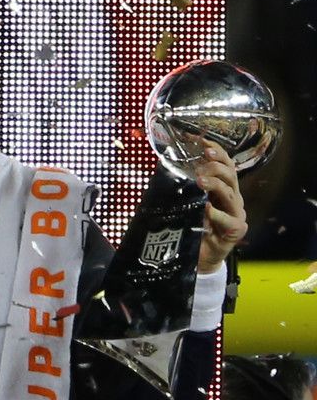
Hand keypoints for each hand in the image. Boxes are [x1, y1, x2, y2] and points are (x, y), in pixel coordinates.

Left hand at [194, 140, 246, 272]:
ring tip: (200, 180)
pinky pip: (228, 219)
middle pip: (230, 175)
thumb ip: (181, 188)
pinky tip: (206, 209)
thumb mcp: (185, 204)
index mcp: (221, 189)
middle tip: (203, 158)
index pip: (224, 165)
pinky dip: (216, 214)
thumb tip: (163, 166)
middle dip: (217, 164)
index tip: (201, 141)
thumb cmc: (191, 228)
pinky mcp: (236, 230)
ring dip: (214, 185)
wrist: (198, 258)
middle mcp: (232, 198)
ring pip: (230, 193)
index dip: (216, 151)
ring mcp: (236, 213)